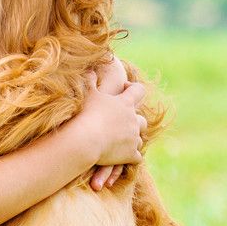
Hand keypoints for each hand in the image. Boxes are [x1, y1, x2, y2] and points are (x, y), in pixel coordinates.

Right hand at [73, 57, 147, 189]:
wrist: (84, 140)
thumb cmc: (84, 114)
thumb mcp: (86, 93)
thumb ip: (89, 80)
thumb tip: (89, 68)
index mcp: (125, 103)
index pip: (139, 90)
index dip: (134, 89)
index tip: (125, 89)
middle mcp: (133, 120)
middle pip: (142, 119)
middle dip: (135, 120)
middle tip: (122, 122)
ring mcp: (133, 138)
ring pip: (140, 138)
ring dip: (132, 139)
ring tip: (120, 141)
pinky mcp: (130, 154)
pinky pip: (136, 157)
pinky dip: (131, 156)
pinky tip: (124, 158)